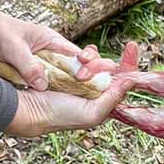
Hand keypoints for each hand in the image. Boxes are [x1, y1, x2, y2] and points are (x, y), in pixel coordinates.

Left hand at [0, 0, 80, 90]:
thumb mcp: (13, 49)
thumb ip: (29, 67)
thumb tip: (44, 87)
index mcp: (52, 40)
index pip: (78, 55)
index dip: (87, 67)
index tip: (81, 79)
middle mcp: (49, 50)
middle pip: (70, 69)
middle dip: (75, 81)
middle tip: (75, 92)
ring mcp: (37, 60)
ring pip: (54, 77)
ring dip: (56, 87)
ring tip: (62, 100)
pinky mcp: (26, 68)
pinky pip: (37, 81)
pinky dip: (39, 89)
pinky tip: (42, 98)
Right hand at [6, 44, 139, 137]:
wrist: (30, 108)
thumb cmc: (61, 116)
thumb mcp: (92, 113)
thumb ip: (113, 99)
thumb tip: (132, 81)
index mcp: (106, 102)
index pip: (124, 81)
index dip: (130, 64)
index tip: (131, 47)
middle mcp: (97, 91)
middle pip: (110, 67)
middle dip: (101, 64)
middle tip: (84, 72)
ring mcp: (83, 80)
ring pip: (97, 61)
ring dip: (92, 59)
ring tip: (80, 63)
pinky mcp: (70, 71)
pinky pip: (83, 58)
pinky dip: (84, 54)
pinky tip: (81, 56)